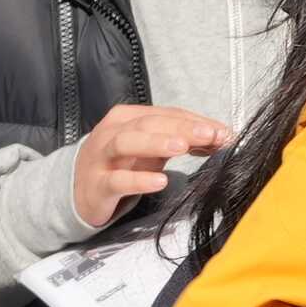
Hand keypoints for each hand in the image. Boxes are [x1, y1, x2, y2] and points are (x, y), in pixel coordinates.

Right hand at [71, 104, 231, 230]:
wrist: (81, 192)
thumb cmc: (122, 165)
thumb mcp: (152, 149)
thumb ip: (183, 140)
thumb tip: (221, 137)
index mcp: (128, 118)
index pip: (166, 114)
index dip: (196, 122)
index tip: (224, 132)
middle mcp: (112, 132)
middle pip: (148, 123)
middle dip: (182, 128)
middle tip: (211, 134)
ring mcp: (101, 158)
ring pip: (126, 143)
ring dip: (156, 142)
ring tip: (182, 147)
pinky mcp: (97, 186)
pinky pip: (117, 181)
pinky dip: (139, 180)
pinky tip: (160, 182)